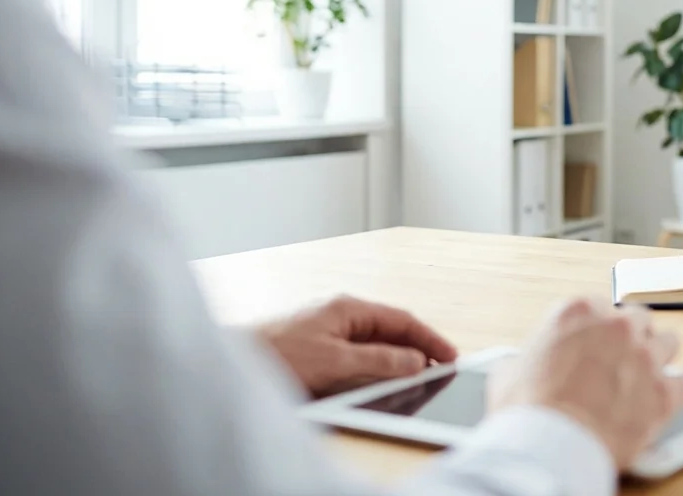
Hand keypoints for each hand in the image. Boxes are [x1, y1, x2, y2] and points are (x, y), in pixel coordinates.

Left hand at [257, 295, 457, 397]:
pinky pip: (356, 349)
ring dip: (396, 355)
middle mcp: (338, 312)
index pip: (401, 319)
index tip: (450, 355)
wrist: (232, 361)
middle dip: (417, 346)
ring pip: (373, 339)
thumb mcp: (336, 361)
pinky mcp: (314, 343)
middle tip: (439, 367)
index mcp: (347, 307)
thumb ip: (379, 360)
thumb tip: (415, 360)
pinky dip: (375, 361)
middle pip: (389, 328)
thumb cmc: (276, 355)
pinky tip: (378, 375)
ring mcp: (325, 326)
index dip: (429, 338)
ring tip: (415, 374)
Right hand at [488, 298, 682, 469]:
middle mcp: (616, 327)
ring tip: (648, 376)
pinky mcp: (664, 392)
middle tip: (623, 358)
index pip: (601, 307)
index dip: (599, 329)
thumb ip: (530, 358)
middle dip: (633, 337)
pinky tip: (667, 399)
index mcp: (578, 312)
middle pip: (639, 318)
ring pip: (669, 342)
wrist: (549, 447)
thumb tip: (524, 367)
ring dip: (659, 357)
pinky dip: (678, 391)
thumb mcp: (510, 373)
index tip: (598, 343)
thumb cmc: (526, 412)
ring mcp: (644, 357)